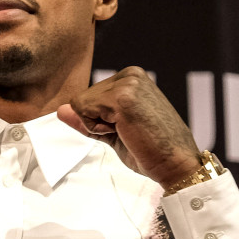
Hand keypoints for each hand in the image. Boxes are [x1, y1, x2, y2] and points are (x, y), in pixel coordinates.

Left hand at [57, 67, 201, 186]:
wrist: (177, 165)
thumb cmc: (152, 152)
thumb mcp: (113, 132)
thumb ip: (88, 119)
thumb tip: (61, 110)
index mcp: (132, 78)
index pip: (89, 96)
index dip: (99, 121)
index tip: (128, 130)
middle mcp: (130, 74)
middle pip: (81, 98)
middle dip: (96, 122)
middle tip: (129, 133)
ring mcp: (127, 83)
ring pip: (80, 104)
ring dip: (98, 126)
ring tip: (129, 132)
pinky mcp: (121, 97)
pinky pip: (83, 111)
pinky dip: (97, 128)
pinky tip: (125, 132)